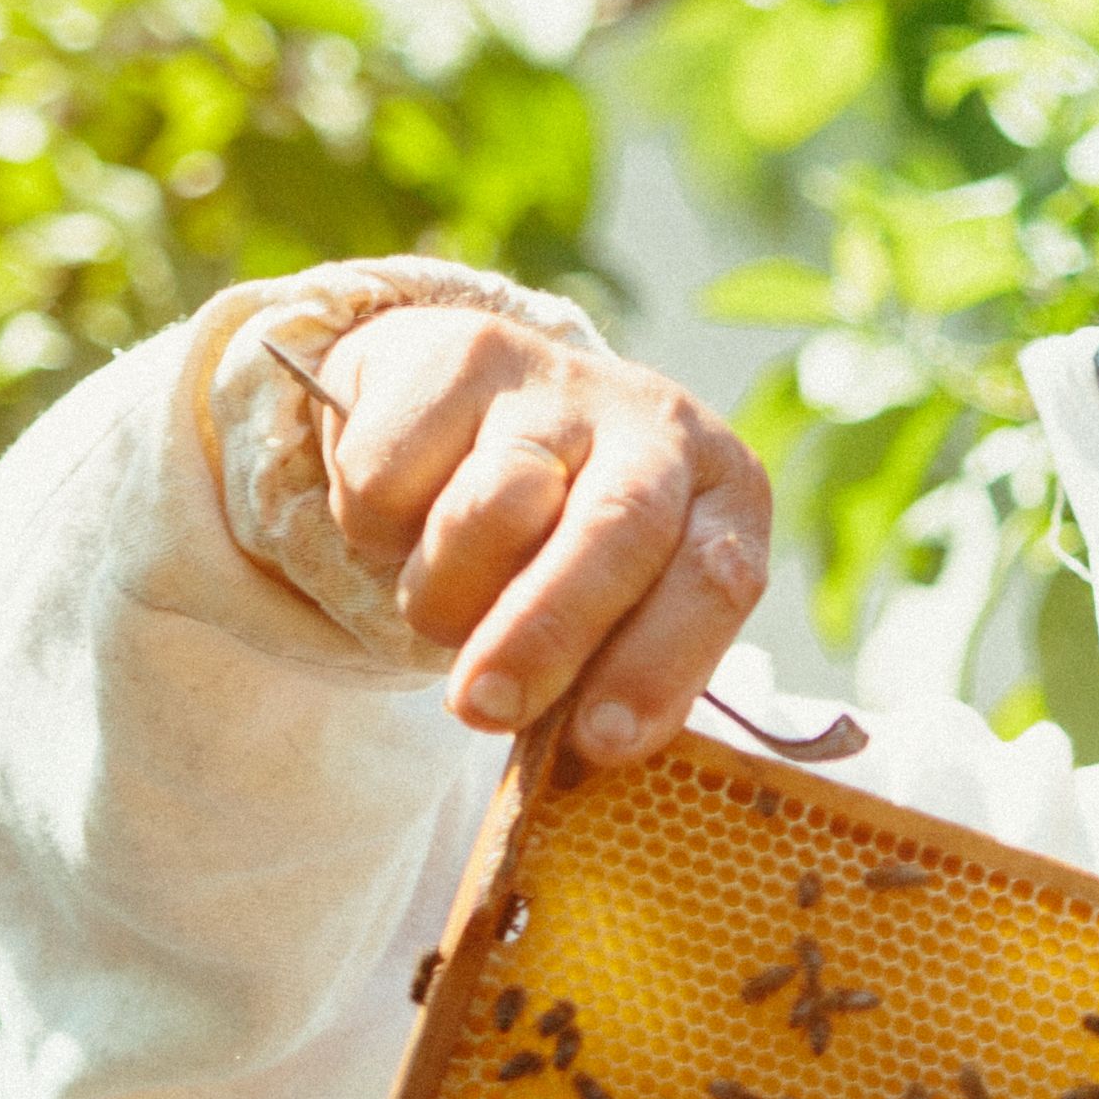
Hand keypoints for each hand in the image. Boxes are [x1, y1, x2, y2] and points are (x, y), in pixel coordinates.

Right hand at [307, 302, 773, 761]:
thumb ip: (610, 666)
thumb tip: (576, 746)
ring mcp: (560, 380)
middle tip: (485, 706)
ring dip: (446, 592)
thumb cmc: (557, 545)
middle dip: (547, 632)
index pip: (717, 578)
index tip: (601, 743)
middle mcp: (658, 424)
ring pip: (494, 505)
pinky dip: (377, 532)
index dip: (660, 665)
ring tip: (440, 608)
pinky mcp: (461, 352)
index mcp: (722, 494)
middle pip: (617, 527)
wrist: (466, 409)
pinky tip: (402, 522)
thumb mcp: (613, 605)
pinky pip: (396, 478)